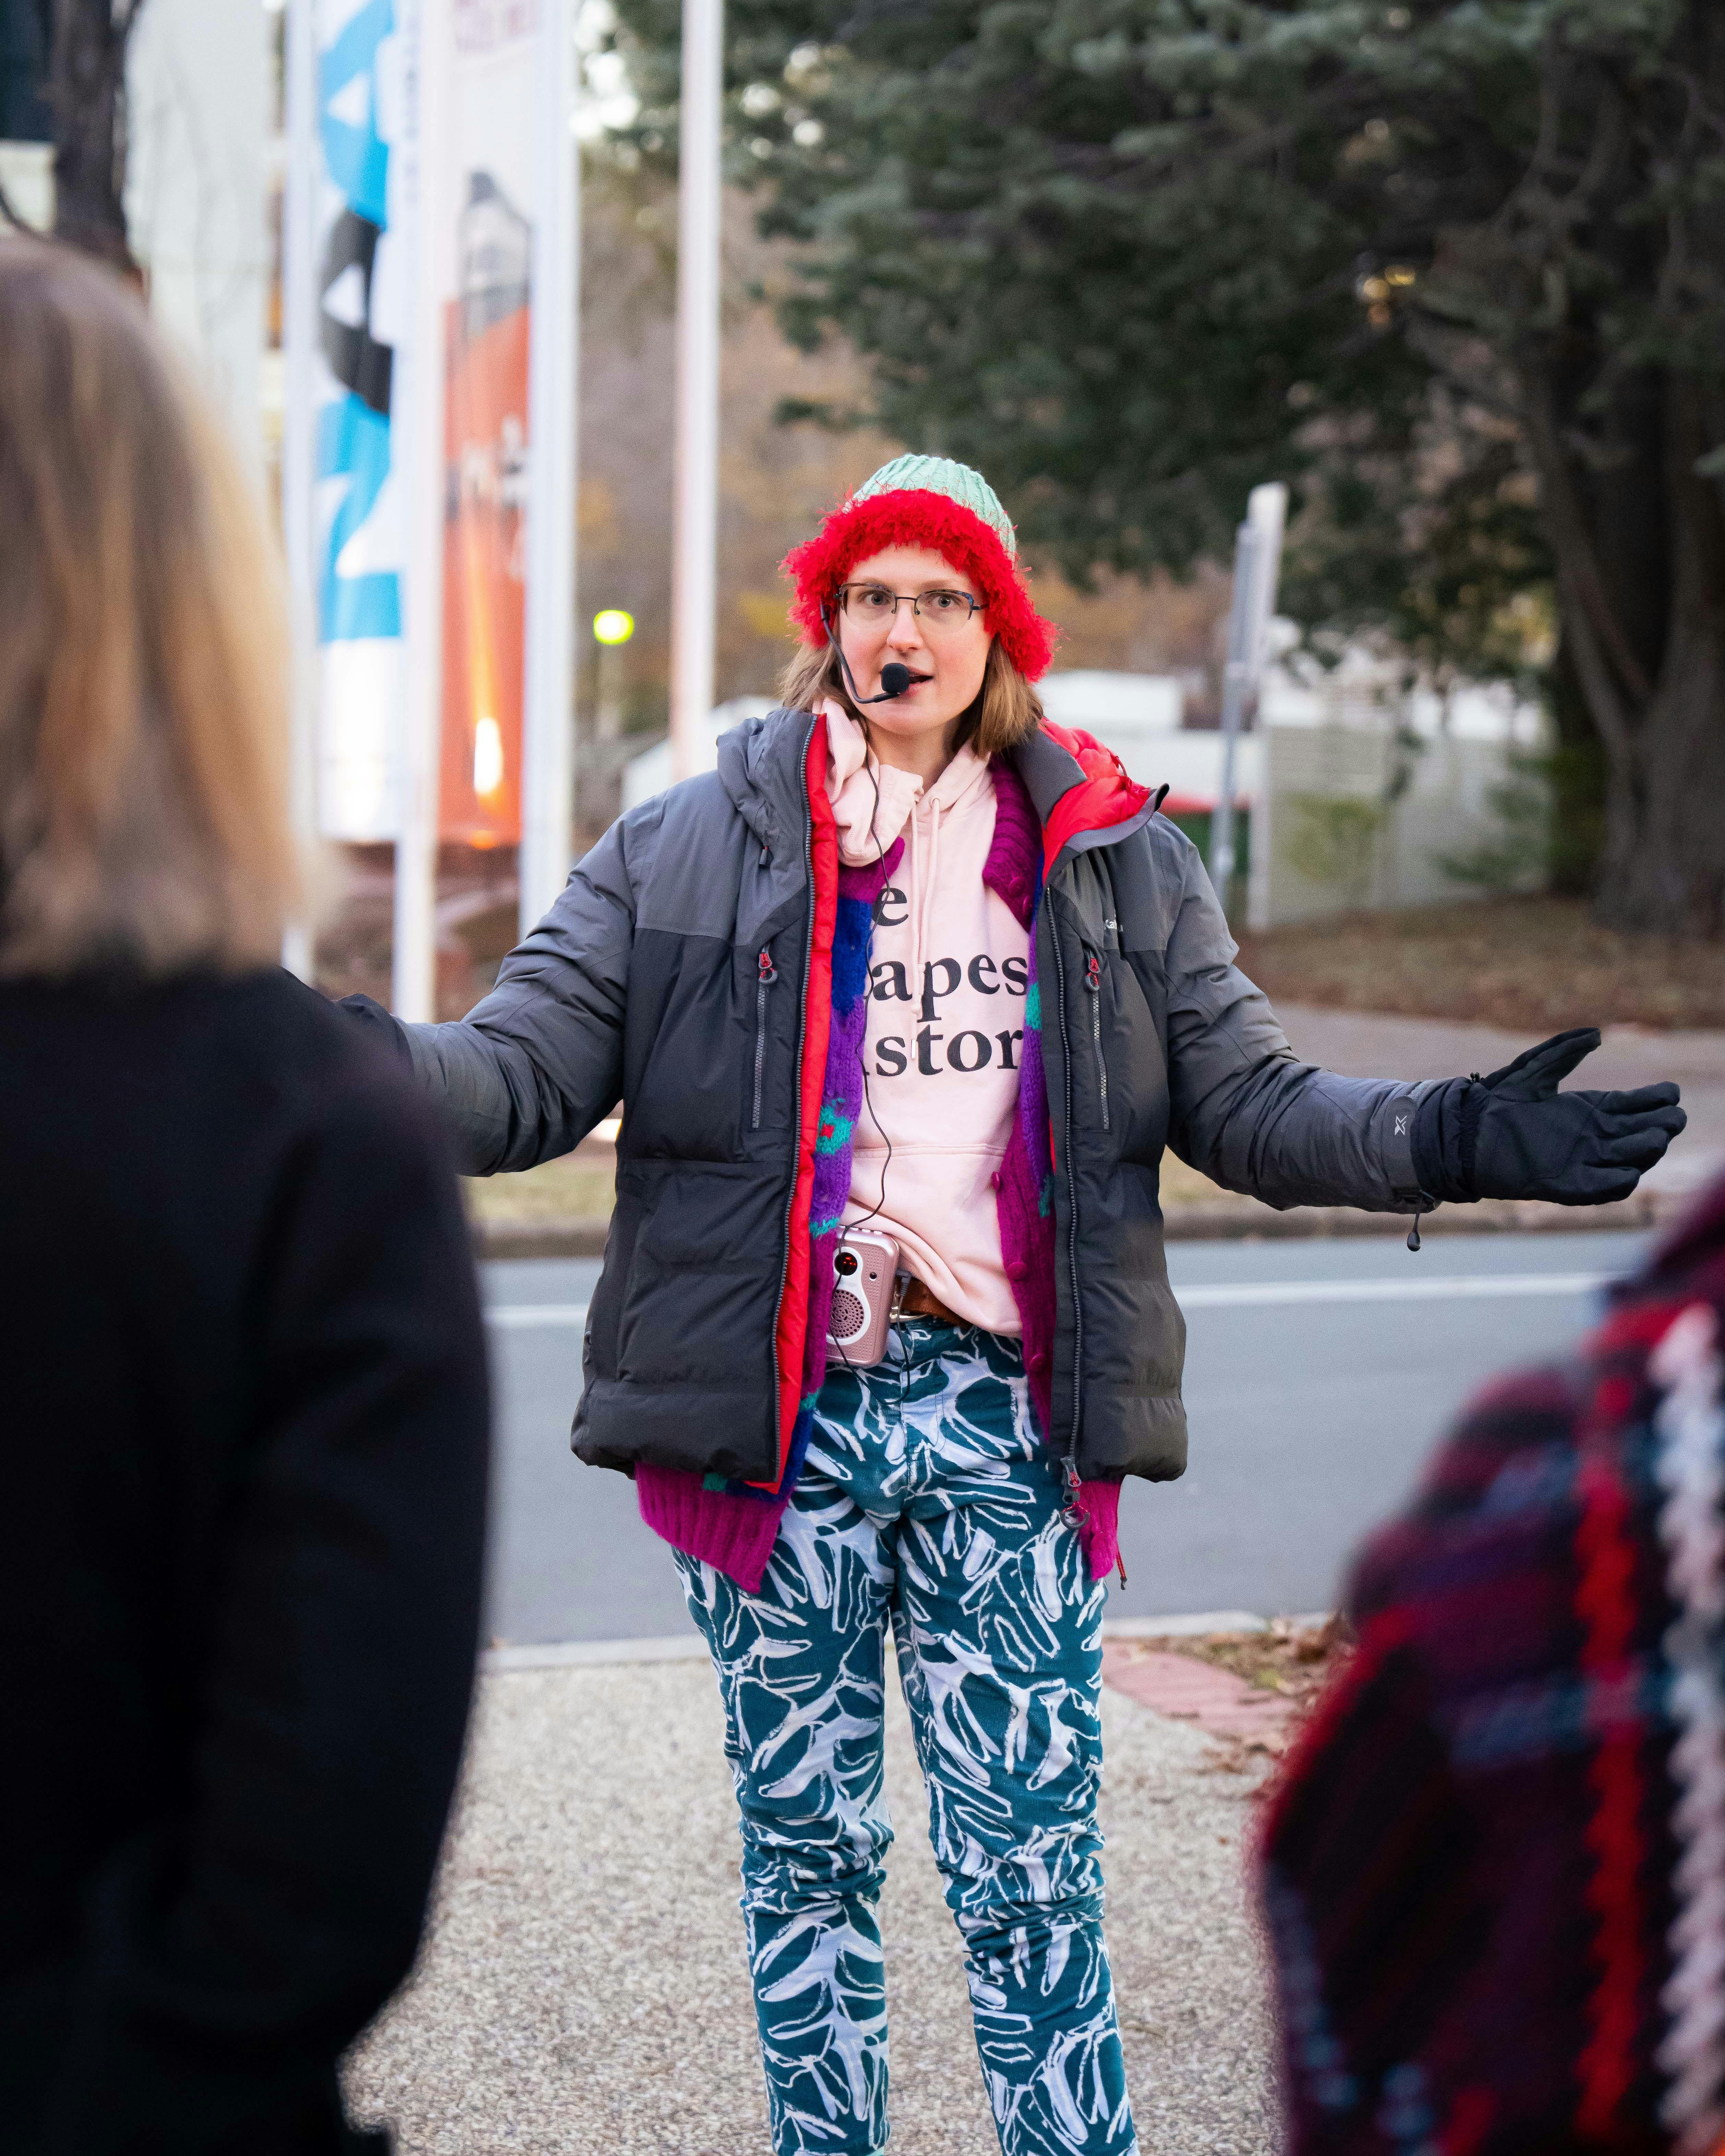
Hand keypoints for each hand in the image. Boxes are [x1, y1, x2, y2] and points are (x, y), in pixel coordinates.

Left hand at [1413, 1027, 1684, 1206]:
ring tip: (1656, 1137)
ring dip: (1645, 1151)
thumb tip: (1597, 1034)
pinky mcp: (1565, 1185)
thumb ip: (1564, 1051)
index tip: (1669, 1092)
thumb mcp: (1534, 1070)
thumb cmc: (1496, 1100)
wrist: (1465, 1132)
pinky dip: (1617, 1182)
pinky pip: (1600, 1188)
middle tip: (1671, 1117)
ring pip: (1627, 1159)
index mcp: (1589, 1110)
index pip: (1635, 1105)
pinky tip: (1630, 1172)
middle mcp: (1591, 1137)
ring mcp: (1581, 1161)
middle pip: (1639, 1132)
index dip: (1656, 1099)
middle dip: (1661, 1125)